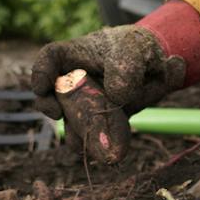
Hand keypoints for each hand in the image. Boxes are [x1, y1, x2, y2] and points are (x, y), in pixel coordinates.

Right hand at [28, 0, 199, 160]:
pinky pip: (91, 135)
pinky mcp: (100, 121)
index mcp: (78, 55)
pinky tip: (105, 150)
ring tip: (82, 141)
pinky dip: (95, 143)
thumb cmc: (139, 49)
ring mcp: (87, 103)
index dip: (40, 72)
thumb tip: (116, 95)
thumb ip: (126, 68)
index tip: (42, 87)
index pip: (50, 58)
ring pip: (71, 121)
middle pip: (53, 93)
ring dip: (74, 133)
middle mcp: (76, 81)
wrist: (159, 68)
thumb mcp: (135, 51)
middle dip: (50, 106)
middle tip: (57, 114)